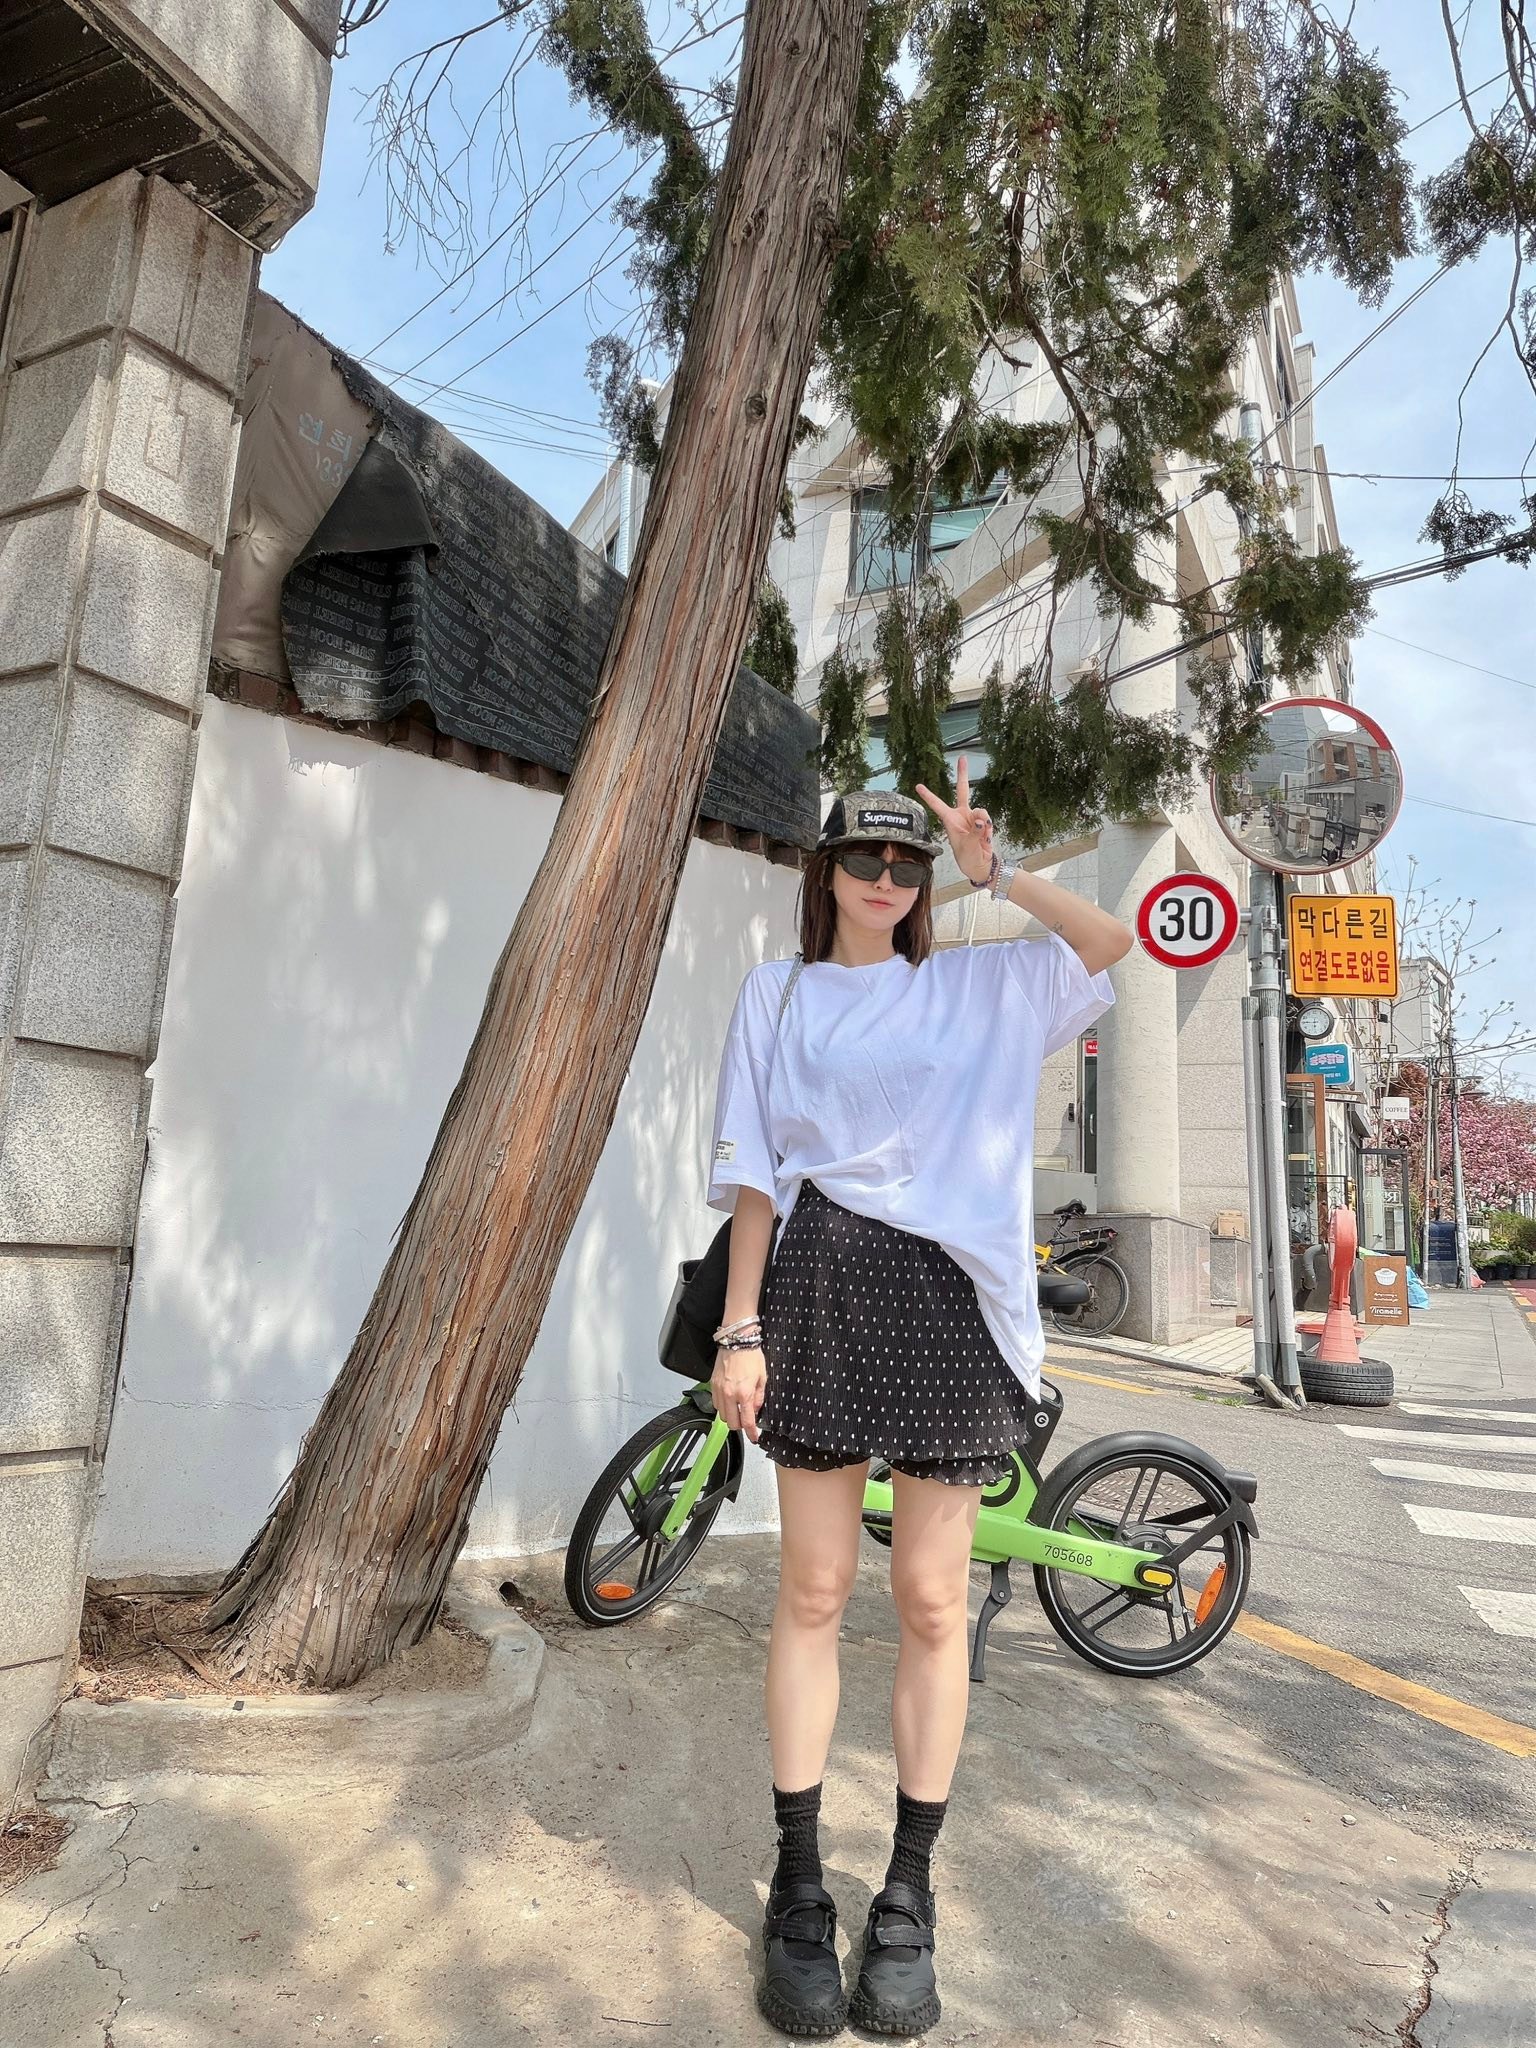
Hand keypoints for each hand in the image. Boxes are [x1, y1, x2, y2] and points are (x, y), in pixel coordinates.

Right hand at [712, 1345, 765, 1443]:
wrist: (737, 1341)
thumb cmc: (751, 1356)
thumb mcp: (763, 1377)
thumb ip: (759, 1397)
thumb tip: (756, 1410)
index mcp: (745, 1393)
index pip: (747, 1421)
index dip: (751, 1433)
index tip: (754, 1437)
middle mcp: (730, 1394)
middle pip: (731, 1423)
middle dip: (740, 1425)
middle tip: (746, 1420)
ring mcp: (719, 1390)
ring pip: (722, 1415)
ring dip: (731, 1416)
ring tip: (738, 1409)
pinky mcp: (712, 1385)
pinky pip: (715, 1404)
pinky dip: (722, 1407)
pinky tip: (730, 1401)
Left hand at [915, 755, 993, 884]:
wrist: (981, 865)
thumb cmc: (967, 858)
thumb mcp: (967, 847)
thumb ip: (975, 832)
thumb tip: (981, 821)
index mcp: (949, 820)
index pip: (937, 805)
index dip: (928, 795)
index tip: (918, 785)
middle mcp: (960, 815)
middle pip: (962, 790)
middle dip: (962, 775)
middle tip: (963, 758)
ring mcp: (972, 817)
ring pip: (981, 810)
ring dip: (983, 822)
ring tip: (981, 836)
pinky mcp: (983, 822)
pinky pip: (988, 819)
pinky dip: (988, 828)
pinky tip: (985, 837)